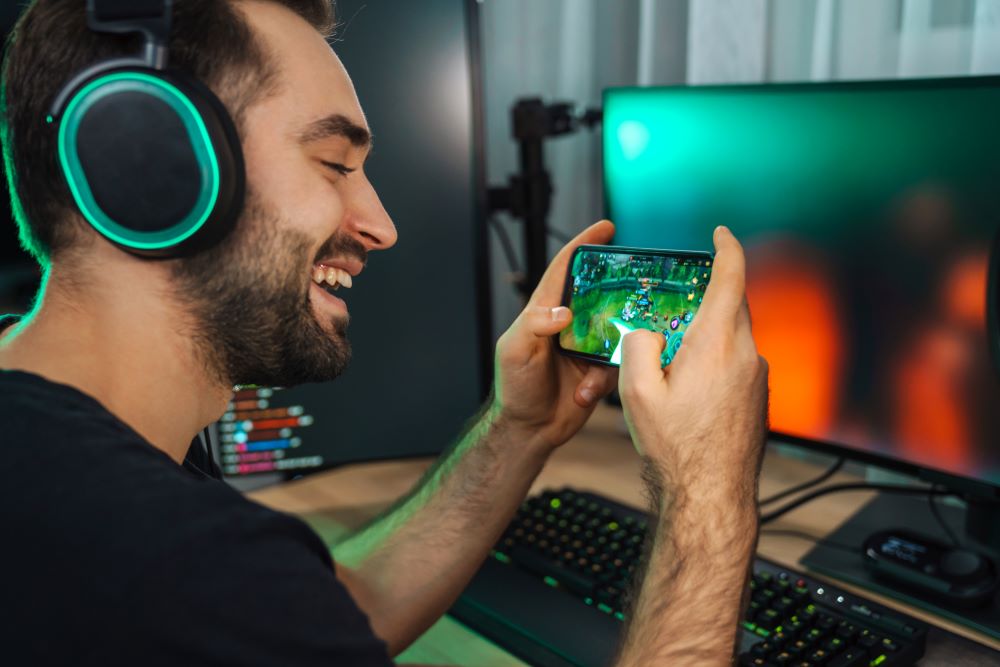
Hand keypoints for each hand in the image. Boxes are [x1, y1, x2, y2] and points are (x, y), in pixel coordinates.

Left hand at [491, 220, 619, 450]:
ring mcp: (586, 347)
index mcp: (545, 312)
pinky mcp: (598, 371)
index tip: (606, 227)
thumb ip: (534, 325)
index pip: (565, 270)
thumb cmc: (514, 388)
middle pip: (601, 295)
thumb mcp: (515, 350)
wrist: (529, 430)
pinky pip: (616, 366)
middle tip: (638, 290)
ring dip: (611, 350)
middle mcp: (569, 325)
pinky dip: (603, 381)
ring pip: (616, 332)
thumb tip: (564, 312)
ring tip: (593, 371)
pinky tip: (584, 394)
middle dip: (618, 293)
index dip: (584, 246)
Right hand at [618, 226, 768, 500]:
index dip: (727, 247)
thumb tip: (647, 332)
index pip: (732, 277)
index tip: (720, 233)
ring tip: (676, 360)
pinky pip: (738, 362)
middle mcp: (745, 354)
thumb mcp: (636, 392)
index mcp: (716, 343)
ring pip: (735, 336)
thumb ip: (637, 346)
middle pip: (733, 305)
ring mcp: (756, 376)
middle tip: (678, 303)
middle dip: (709, 296)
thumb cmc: (677, 446)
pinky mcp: (758, 396)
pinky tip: (692, 389)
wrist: (712, 492)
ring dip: (709, 334)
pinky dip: (717, 360)